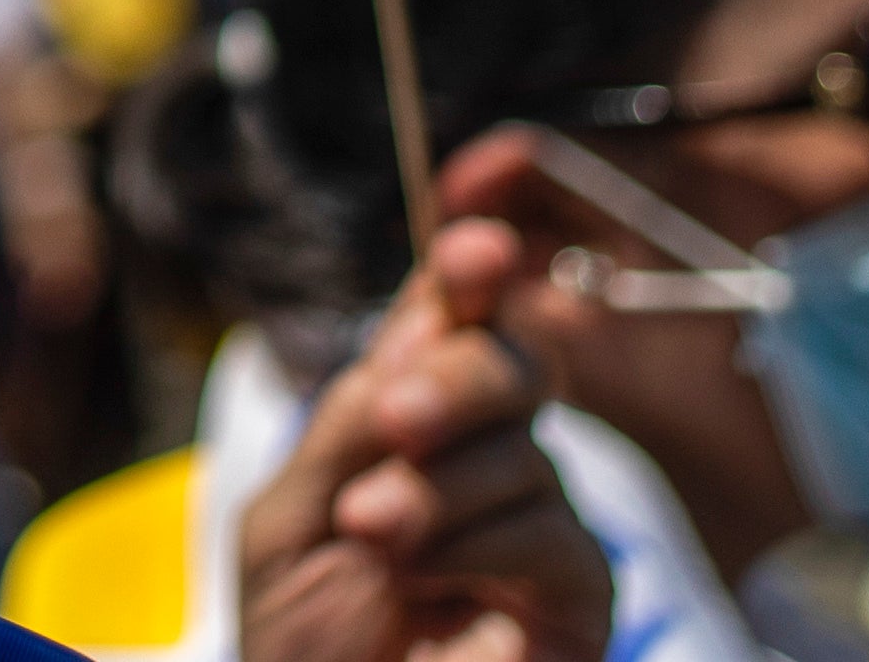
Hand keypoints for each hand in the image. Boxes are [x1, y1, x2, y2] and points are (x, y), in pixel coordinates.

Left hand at [236, 217, 610, 661]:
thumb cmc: (301, 642)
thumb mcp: (291, 518)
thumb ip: (350, 424)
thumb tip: (425, 319)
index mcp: (406, 427)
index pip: (451, 327)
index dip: (469, 279)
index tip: (477, 247)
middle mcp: (482, 462)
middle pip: (509, 365)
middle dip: (454, 379)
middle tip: (394, 419)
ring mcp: (534, 526)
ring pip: (523, 452)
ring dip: (436, 489)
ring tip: (373, 537)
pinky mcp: (576, 600)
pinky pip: (552, 535)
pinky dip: (478, 544)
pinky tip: (424, 578)